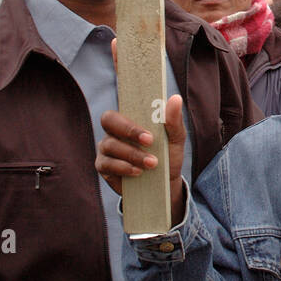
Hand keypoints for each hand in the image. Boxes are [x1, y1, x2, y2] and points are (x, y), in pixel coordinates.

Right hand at [96, 98, 186, 222]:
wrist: (165, 182)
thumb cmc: (168, 155)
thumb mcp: (175, 139)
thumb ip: (174, 120)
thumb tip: (176, 98)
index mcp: (129, 119)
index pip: (122, 108)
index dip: (130, 117)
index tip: (149, 133)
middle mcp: (114, 131)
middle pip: (109, 121)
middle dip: (129, 131)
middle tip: (150, 141)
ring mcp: (106, 149)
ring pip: (110, 145)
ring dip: (132, 154)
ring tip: (152, 163)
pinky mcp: (104, 167)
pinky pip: (106, 164)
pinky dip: (123, 167)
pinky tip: (138, 172)